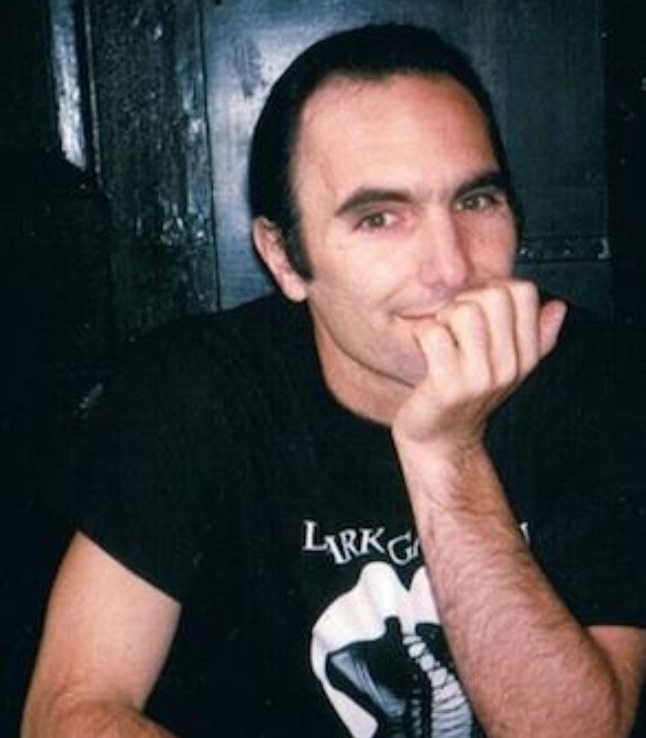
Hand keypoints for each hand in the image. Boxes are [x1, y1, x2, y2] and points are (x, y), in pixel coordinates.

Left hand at [392, 280, 566, 449]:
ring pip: (464, 311)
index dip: (495, 289)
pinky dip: (422, 334)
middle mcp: (507, 365)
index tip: (479, 310)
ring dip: (444, 317)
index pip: (524, 292)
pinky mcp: (449, 385)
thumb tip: (556, 306)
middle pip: (495, 294)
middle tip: (454, 324)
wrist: (441, 442)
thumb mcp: (508, 369)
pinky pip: (433, 333)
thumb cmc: (466, 402)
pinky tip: (425, 350)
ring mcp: (479, 376)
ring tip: (441, 337)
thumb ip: (536, 337)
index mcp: (524, 355)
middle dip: (467, 300)